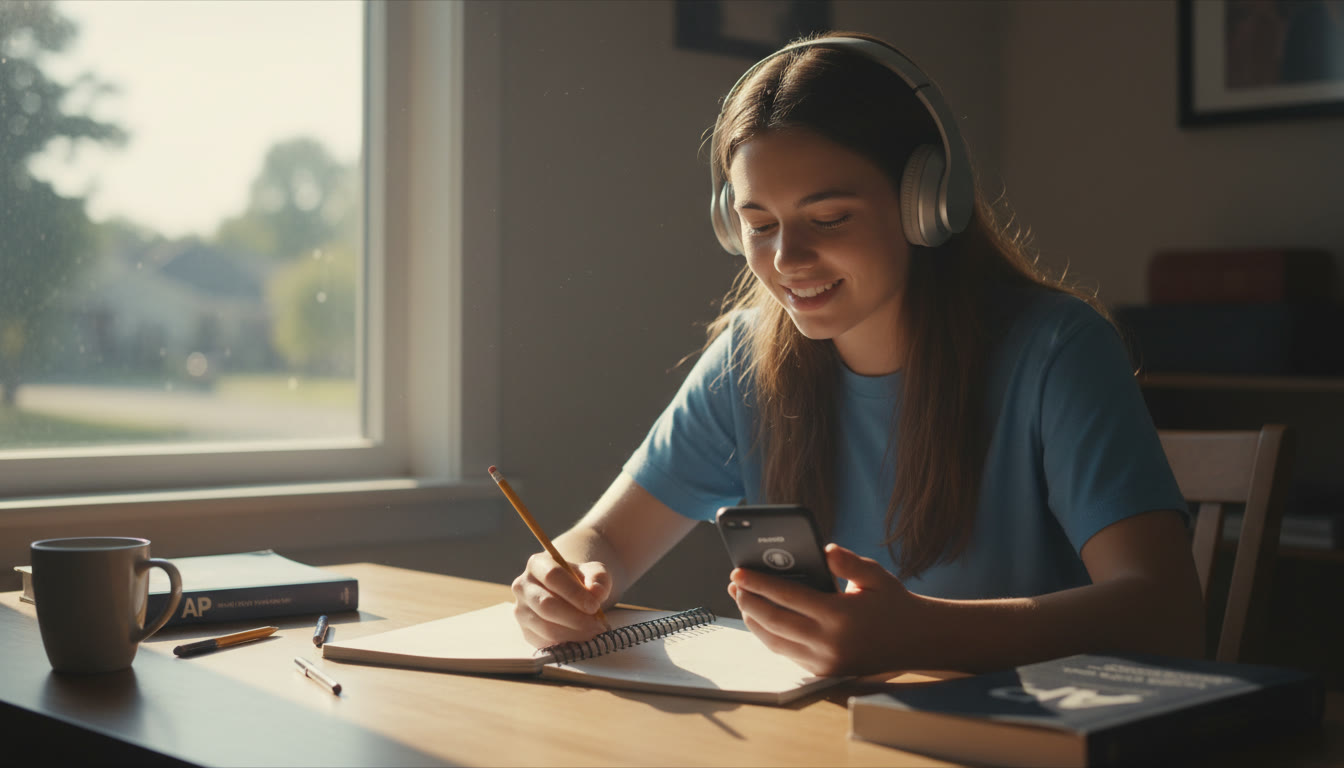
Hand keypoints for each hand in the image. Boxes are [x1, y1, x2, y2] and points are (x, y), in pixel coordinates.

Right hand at [511, 551, 611, 647]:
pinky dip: (567, 644)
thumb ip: (598, 578)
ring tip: (594, 633)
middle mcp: (523, 586)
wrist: (570, 596)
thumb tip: (596, 592)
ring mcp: (521, 611)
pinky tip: (582, 640)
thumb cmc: (582, 581)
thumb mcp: (594, 573)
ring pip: (546, 627)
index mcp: (537, 564)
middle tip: (597, 626)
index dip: (574, 592)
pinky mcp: (526, 632)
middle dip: (575, 618)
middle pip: (546, 604)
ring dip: (574, 634)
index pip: (552, 576)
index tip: (594, 606)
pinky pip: (546, 642)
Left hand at [727, 543, 923, 675]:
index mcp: (840, 616)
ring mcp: (825, 662)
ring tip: (743, 601)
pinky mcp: (825, 673)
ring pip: (776, 643)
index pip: (787, 598)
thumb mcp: (875, 575)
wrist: (918, 641)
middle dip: (749, 602)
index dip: (758, 584)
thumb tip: (823, 550)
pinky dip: (771, 637)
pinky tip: (762, 620)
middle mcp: (829, 643)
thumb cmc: (894, 603)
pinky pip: (788, 654)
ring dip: (754, 622)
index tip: (738, 572)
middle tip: (734, 585)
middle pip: (774, 622)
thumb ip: (847, 562)